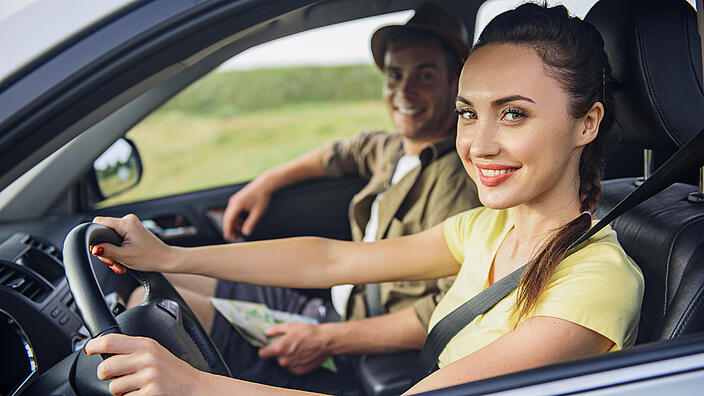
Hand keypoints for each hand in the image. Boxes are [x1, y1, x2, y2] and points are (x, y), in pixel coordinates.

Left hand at [85, 333, 208, 395]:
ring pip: (114, 387)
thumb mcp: (156, 352)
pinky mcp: (150, 394)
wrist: (194, 386)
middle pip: (106, 367)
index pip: (112, 341)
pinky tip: (143, 393)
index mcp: (146, 345)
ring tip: (134, 387)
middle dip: (106, 375)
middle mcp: (147, 359)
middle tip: (113, 376)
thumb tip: (107, 350)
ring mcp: (148, 377)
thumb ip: (134, 349)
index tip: (88, 349)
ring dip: (120, 390)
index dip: (95, 345)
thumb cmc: (173, 370)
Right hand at [91, 214, 175, 273]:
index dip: (95, 237)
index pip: (98, 222)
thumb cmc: (150, 257)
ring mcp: (131, 225)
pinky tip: (122, 260)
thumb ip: (107, 251)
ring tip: (120, 264)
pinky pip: (117, 238)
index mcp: (126, 223)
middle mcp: (128, 220)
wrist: (165, 259)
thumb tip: (93, 248)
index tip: (99, 251)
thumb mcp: (124, 257)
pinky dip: (117, 250)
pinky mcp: (132, 230)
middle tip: (113, 263)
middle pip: (104, 232)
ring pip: (110, 237)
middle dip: (106, 250)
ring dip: (112, 252)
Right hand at [222, 177, 274, 240]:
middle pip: (228, 218)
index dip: (227, 230)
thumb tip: (246, 232)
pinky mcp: (238, 200)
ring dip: (234, 224)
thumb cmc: (262, 196)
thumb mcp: (258, 212)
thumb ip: (251, 223)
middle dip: (230, 228)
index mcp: (237, 204)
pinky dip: (237, 218)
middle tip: (234, 238)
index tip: (229, 238)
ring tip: (239, 232)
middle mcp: (234, 202)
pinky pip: (234, 211)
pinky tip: (242, 223)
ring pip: (231, 215)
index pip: (228, 220)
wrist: (265, 184)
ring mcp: (235, 200)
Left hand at [258, 322, 331, 374]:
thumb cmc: (309, 332)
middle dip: (279, 351)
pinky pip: (292, 367)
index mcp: (280, 348)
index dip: (264, 349)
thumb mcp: (290, 326)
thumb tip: (267, 332)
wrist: (326, 341)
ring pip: (284, 362)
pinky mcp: (299, 371)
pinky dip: (295, 362)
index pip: (262, 354)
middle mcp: (284, 360)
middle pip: (275, 357)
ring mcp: (292, 366)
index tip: (268, 345)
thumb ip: (275, 329)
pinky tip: (302, 354)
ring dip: (287, 357)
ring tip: (297, 348)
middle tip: (289, 343)